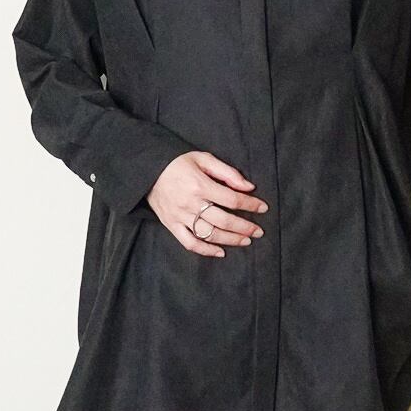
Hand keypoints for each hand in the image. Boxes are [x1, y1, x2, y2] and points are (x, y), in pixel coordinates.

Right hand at [147, 151, 268, 257]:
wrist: (147, 170)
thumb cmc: (177, 162)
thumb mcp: (203, 158)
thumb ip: (227, 172)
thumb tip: (248, 186)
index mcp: (200, 185)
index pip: (232, 199)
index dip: (250, 205)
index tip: (263, 208)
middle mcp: (191, 203)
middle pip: (224, 221)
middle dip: (245, 227)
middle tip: (259, 231)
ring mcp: (181, 217)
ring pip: (210, 234)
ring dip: (231, 240)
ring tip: (246, 241)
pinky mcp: (172, 225)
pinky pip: (190, 243)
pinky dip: (206, 250)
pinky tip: (221, 252)